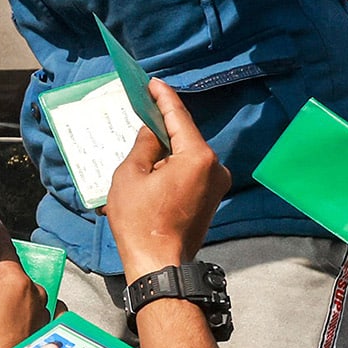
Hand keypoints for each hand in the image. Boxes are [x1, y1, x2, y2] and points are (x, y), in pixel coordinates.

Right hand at [107, 79, 229, 279]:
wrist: (159, 264)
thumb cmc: (140, 221)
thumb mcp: (130, 174)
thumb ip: (144, 145)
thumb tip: (152, 130)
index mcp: (197, 157)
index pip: (178, 117)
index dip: (163, 98)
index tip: (153, 83)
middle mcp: (215, 167)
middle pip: (185, 136)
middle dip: (163, 124)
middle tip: (142, 108)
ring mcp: (216, 185)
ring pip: (186, 155)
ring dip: (165, 149)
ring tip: (141, 141)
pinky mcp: (211, 198)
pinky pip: (190, 171)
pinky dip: (171, 166)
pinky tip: (151, 166)